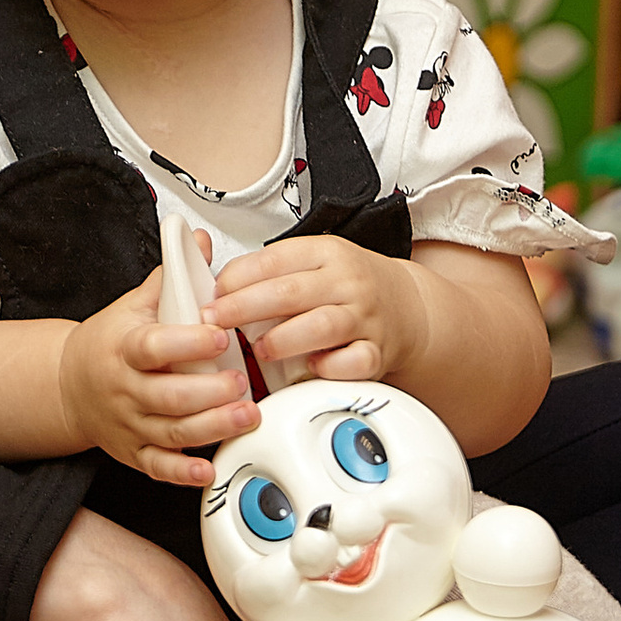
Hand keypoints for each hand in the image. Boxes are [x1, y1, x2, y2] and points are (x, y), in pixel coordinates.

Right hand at [59, 259, 258, 485]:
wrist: (68, 386)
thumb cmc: (110, 343)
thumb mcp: (134, 304)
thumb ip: (170, 276)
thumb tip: (196, 240)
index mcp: (125, 347)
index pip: (154, 346)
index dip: (187, 343)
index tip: (220, 335)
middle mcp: (125, 389)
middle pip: (168, 395)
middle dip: (209, 392)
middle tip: (243, 383)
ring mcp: (130, 424)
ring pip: (171, 432)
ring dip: (211, 427)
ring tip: (245, 416)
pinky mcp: (134, 452)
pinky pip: (158, 467)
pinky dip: (182, 472)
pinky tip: (208, 468)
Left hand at [211, 234, 430, 387]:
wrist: (408, 306)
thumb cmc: (348, 287)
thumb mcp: (314, 263)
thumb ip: (272, 274)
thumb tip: (218, 291)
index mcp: (326, 253)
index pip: (274, 260)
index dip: (237, 279)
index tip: (211, 297)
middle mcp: (347, 281)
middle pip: (290, 292)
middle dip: (244, 308)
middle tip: (216, 323)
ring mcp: (364, 317)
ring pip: (322, 325)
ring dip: (283, 340)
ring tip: (259, 350)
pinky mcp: (377, 351)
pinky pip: (354, 362)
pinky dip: (330, 368)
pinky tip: (311, 368)